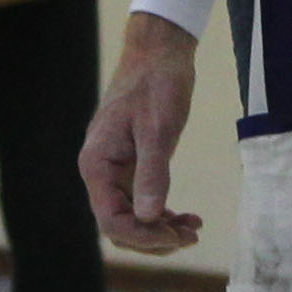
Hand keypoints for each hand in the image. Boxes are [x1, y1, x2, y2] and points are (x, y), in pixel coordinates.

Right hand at [83, 12, 203, 252]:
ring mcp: (114, 169)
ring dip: (160, 229)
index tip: (178, 237)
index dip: (144, 236)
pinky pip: (140, 200)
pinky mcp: (130, 164)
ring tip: (193, 229)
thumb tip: (150, 216)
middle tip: (191, 236)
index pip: (112, 221)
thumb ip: (152, 174)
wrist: (159, 53)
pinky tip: (186, 216)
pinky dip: (162, 213)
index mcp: (97, 165)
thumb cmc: (157, 85)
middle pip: (119, 225)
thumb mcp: (158, 130)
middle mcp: (100, 172)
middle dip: (154, 238)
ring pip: (131, 216)